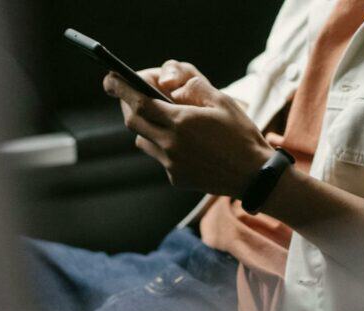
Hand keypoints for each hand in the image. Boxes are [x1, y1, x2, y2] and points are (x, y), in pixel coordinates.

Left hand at [103, 62, 271, 196]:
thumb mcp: (222, 102)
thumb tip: (170, 84)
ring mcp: (171, 164)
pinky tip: (184, 145)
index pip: (139, 102)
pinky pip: (160, 158)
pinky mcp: (176, 178)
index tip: (110, 79)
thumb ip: (194, 88)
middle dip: (127, 105)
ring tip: (163, 119)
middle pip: (133, 121)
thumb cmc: (241, 135)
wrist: (253, 176)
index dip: (121, 89)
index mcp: (181, 122)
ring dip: (146, 127)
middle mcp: (171, 144)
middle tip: (129, 95)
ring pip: (143, 141)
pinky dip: (164, 147)